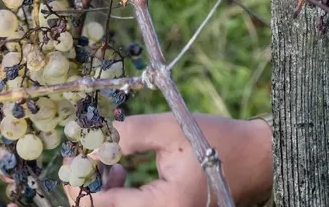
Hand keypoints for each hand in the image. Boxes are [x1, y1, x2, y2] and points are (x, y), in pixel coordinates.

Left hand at [65, 112, 272, 206]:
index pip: (99, 206)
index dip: (77, 181)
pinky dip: (118, 196)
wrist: (256, 159)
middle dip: (86, 188)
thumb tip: (90, 142)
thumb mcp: (169, 129)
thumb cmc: (217, 142)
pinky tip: (122, 172)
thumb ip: (127, 134)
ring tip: (108, 162)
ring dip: (100, 192)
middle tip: (84, 158)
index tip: (73, 155)